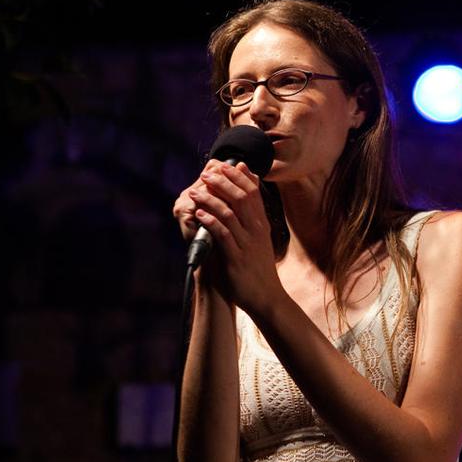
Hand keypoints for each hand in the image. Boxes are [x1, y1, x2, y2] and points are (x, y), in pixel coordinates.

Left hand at [177, 159, 282, 313]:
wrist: (266, 296)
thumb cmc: (258, 266)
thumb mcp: (259, 237)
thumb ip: (253, 213)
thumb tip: (249, 189)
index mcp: (262, 224)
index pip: (252, 191)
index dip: (237, 176)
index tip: (222, 166)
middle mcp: (256, 231)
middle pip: (241, 197)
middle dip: (222, 183)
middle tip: (206, 174)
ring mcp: (247, 244)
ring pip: (229, 213)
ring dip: (211, 199)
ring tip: (195, 192)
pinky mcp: (236, 258)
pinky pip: (223, 235)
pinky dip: (210, 221)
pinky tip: (199, 214)